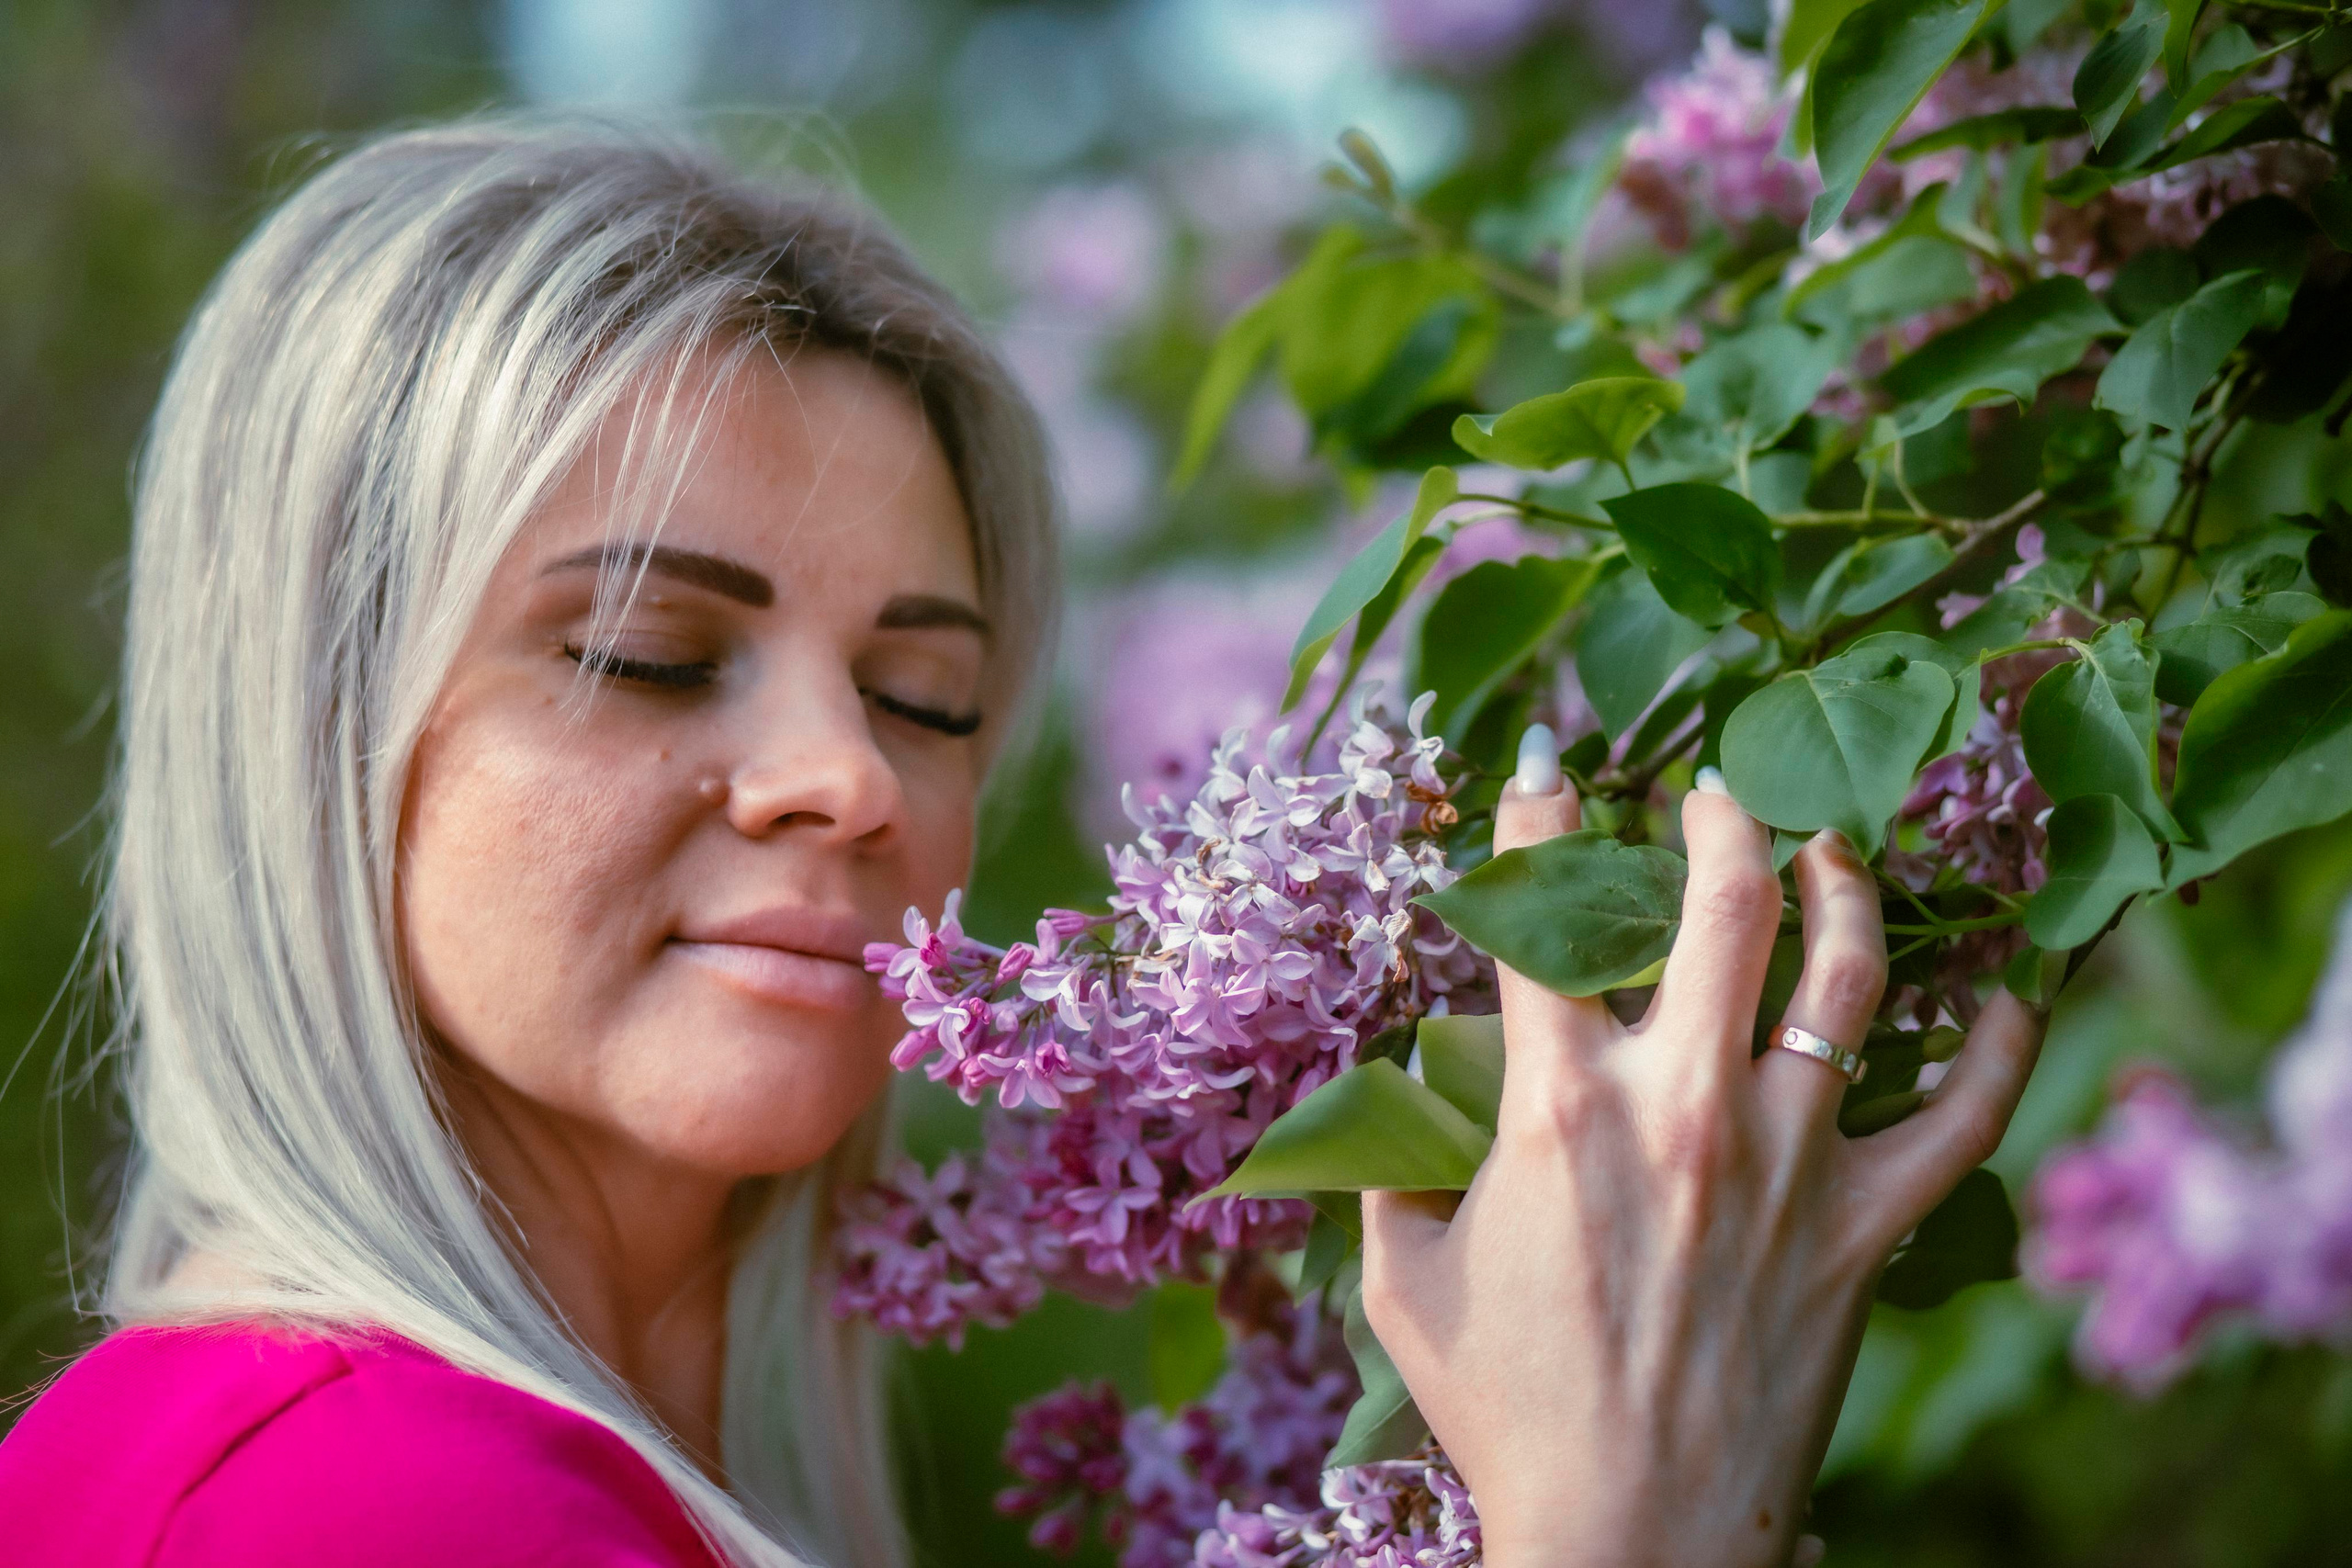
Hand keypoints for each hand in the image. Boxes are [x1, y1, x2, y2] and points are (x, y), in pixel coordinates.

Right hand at [1361, 754, 2045, 1567]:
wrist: (1629, 1536)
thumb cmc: (1506, 1413)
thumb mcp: (1405, 1280)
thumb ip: (1396, 1169)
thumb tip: (1406, 1102)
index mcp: (1557, 1108)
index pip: (1538, 921)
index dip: (1532, 815)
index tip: (1543, 761)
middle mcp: (1684, 1108)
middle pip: (1725, 905)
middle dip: (1720, 818)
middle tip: (1713, 793)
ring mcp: (1790, 1162)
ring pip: (1849, 977)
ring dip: (1848, 887)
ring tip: (1835, 849)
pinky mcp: (1864, 1228)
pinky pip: (1963, 1114)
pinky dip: (1999, 1044)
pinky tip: (2009, 991)